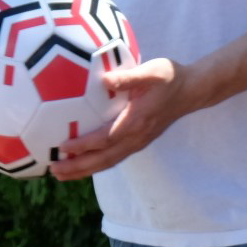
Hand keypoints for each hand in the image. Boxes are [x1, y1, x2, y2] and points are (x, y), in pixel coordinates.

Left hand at [50, 58, 200, 179]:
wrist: (191, 91)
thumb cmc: (170, 77)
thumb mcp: (151, 71)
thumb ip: (127, 78)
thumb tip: (103, 80)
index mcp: (137, 121)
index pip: (106, 138)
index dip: (84, 145)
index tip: (63, 147)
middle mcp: (137, 137)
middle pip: (104, 159)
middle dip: (79, 167)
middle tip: (54, 170)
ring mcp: (138, 142)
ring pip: (108, 161)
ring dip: (84, 170)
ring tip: (61, 174)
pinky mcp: (138, 141)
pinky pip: (114, 157)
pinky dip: (96, 164)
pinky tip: (81, 164)